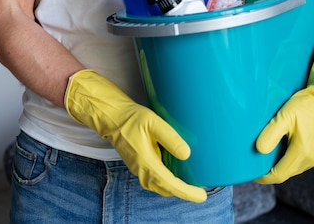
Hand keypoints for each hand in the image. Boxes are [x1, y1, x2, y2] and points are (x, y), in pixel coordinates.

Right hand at [65, 69, 205, 201]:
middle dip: (183, 191)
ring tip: (190, 182)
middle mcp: (142, 171)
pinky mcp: (138, 164)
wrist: (112, 117)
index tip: (202, 195)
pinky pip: (155, 179)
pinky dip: (167, 180)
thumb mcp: (153, 122)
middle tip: (200, 188)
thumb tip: (186, 154)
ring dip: (174, 186)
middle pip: (166, 189)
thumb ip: (170, 138)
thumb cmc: (131, 118)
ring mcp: (139, 169)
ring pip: (160, 186)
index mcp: (146, 163)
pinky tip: (175, 171)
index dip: (187, 192)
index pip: (170, 185)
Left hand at [255, 44, 313, 183]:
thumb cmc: (308, 105)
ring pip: (292, 165)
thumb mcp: (286, 116)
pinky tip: (282, 142)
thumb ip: (271, 134)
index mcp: (301, 154)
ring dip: (279, 160)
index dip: (263, 176)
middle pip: (285, 171)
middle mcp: (310, 160)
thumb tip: (259, 149)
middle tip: (255, 157)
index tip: (251, 171)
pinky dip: (288, 154)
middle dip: (269, 167)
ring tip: (267, 148)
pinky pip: (300, 158)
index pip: (278, 174)